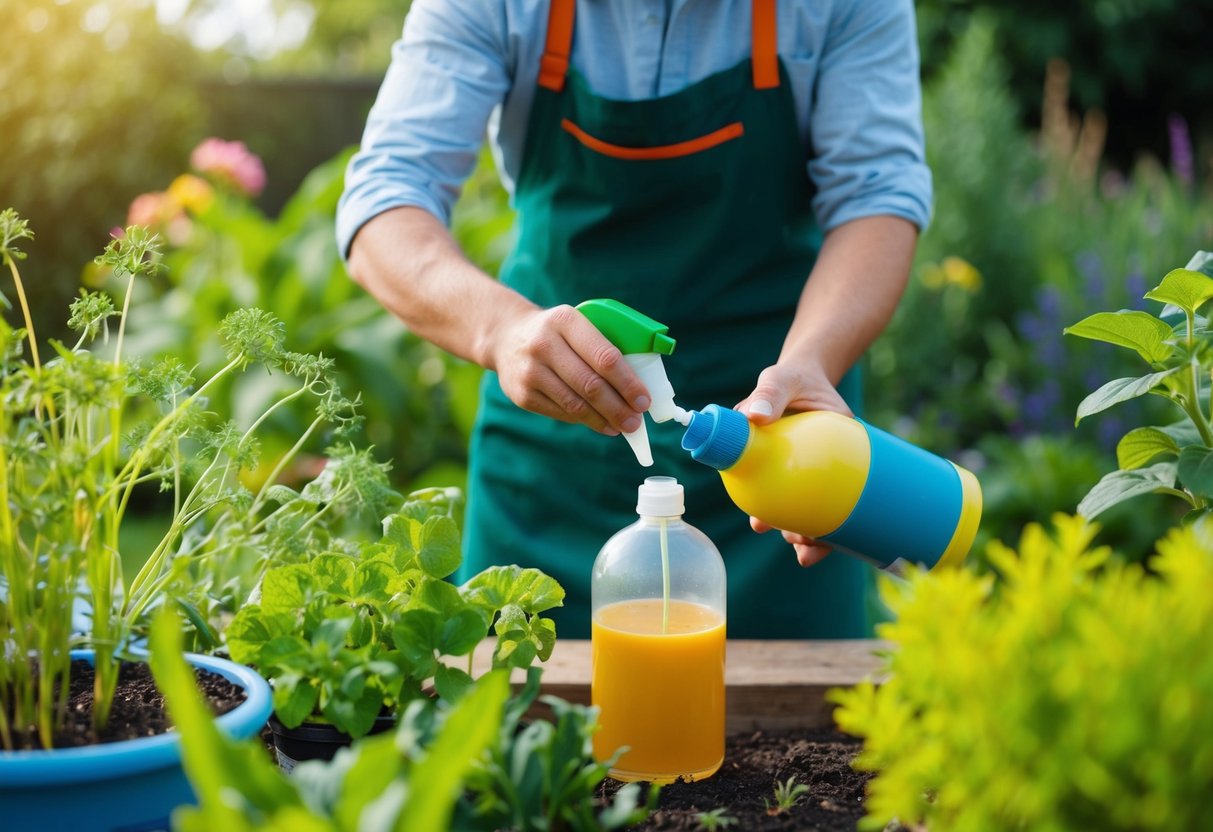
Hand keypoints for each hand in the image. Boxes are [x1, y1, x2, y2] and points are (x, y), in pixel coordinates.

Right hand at [487, 304, 651, 434]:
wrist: (506, 336)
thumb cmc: (557, 333)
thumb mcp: (576, 324)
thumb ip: (603, 345)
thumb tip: (638, 386)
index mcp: (566, 320)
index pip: (605, 356)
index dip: (628, 383)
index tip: (644, 400)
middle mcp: (544, 344)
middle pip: (591, 384)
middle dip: (618, 407)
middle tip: (636, 422)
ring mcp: (530, 371)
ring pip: (576, 404)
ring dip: (604, 420)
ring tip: (623, 427)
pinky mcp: (521, 394)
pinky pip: (561, 412)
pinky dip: (585, 421)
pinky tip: (601, 424)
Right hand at [738, 360, 849, 566]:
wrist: (816, 382)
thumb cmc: (791, 381)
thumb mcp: (778, 381)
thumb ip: (768, 394)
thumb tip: (756, 416)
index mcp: (754, 456)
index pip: (749, 489)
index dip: (754, 510)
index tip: (760, 523)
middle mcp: (774, 472)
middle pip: (775, 509)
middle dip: (783, 529)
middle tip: (792, 534)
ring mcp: (800, 478)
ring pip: (799, 514)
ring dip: (803, 536)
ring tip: (809, 544)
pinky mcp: (825, 479)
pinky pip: (825, 507)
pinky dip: (827, 530)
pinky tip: (827, 544)